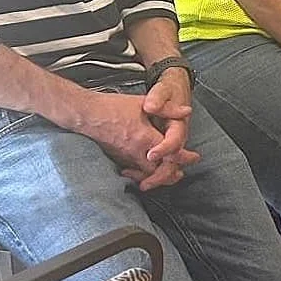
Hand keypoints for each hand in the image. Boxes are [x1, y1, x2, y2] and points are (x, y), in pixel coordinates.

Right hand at [79, 88, 197, 191]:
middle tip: (181, 172)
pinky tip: (148, 173)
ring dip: (159, 177)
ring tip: (170, 175)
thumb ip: (167, 109)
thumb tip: (187, 111)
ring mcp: (125, 157)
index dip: (184, 158)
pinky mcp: (118, 159)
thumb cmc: (113, 106)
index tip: (193, 157)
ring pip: (146, 175)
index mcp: (145, 137)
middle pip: (159, 171)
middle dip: (172, 174)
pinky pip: (134, 173)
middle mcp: (135, 151)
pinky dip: (144, 175)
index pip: (170, 154)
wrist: (87, 114)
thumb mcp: (143, 103)